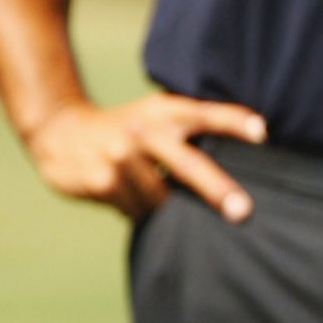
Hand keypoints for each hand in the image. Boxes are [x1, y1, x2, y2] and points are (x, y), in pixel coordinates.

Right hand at [24, 93, 266, 221]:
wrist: (60, 131)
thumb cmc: (127, 129)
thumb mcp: (156, 116)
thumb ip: (190, 131)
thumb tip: (243, 158)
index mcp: (164, 112)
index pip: (204, 113)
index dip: (233, 122)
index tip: (262, 132)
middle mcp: (143, 131)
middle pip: (187, 163)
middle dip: (216, 188)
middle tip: (242, 211)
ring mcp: (121, 157)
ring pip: (161, 201)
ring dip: (163, 206)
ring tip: (144, 187)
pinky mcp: (103, 181)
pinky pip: (136, 211)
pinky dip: (137, 210)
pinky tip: (122, 193)